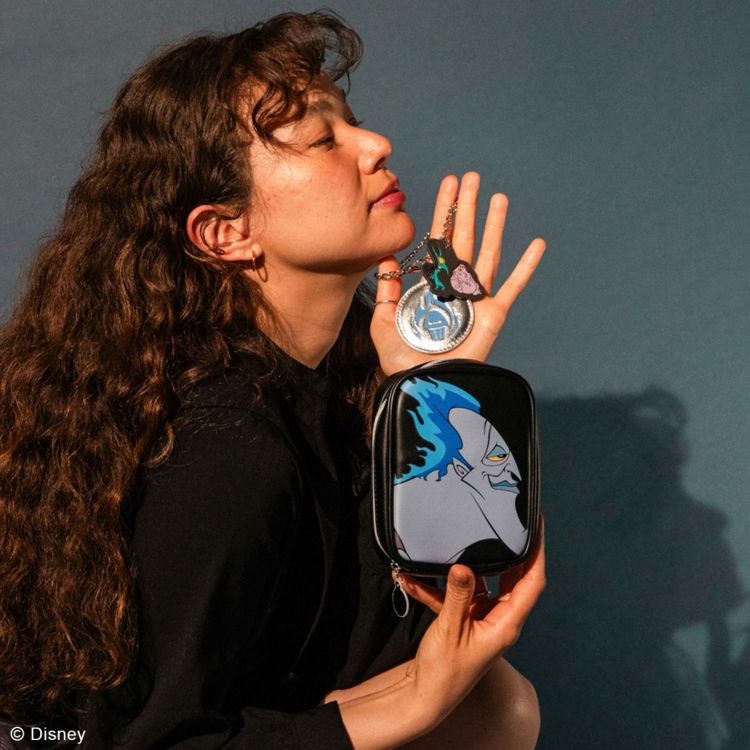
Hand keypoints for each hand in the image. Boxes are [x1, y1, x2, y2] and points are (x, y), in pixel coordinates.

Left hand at [371, 173, 546, 375]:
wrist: (422, 385)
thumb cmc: (402, 359)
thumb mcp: (385, 322)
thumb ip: (389, 290)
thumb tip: (385, 257)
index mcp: (431, 283)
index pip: (439, 239)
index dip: (443, 212)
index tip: (448, 184)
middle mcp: (455, 285)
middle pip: (465, 238)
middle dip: (468, 207)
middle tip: (472, 178)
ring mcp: (476, 298)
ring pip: (488, 252)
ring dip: (494, 225)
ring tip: (499, 197)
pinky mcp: (493, 314)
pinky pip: (512, 286)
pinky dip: (526, 266)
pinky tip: (537, 243)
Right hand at [404, 518, 545, 719]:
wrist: (426, 697)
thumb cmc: (444, 672)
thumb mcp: (450, 630)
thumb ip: (457, 596)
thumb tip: (463, 566)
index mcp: (506, 624)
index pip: (532, 582)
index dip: (538, 552)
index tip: (537, 526)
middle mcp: (499, 620)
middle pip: (514, 577)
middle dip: (512, 550)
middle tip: (509, 522)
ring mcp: (482, 619)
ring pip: (484, 583)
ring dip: (470, 566)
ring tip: (465, 539)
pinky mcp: (464, 621)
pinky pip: (456, 595)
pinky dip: (438, 586)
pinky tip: (414, 578)